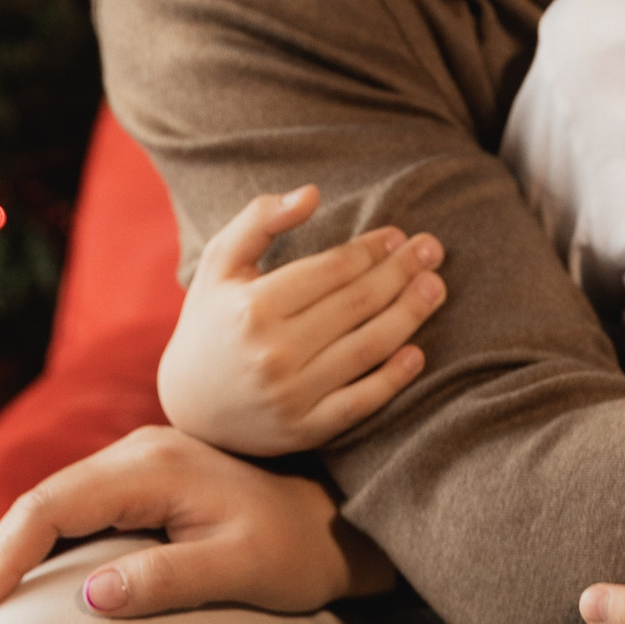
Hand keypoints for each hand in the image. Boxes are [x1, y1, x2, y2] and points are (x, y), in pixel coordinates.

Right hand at [0, 424, 394, 623]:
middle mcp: (140, 452)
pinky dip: (41, 543)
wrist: (336, 522)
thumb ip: (169, 580)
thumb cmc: (294, 551)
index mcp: (155, 467)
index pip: (53, 505)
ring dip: (12, 552)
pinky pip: (77, 507)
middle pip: (43, 499)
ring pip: (55, 501)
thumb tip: (90, 596)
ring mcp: (142, 461)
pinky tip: (20, 579)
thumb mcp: (240, 570)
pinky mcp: (146, 478)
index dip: (7, 557)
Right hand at [155, 184, 445, 455]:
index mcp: (253, 307)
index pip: (333, 270)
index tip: (398, 235)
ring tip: (436, 288)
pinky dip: (394, 378)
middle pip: (358, 303)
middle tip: (432, 250)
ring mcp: (291, 395)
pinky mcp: (304, 431)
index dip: (372, 249)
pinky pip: (361, 402)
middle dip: (402, 271)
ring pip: (368, 347)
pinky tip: (418, 353)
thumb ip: (260, 220)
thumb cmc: (211, 323)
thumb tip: (312, 193)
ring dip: (410, 314)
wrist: (188, 408)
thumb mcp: (221, 263)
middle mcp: (273, 352)